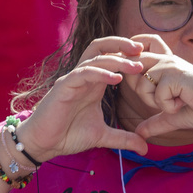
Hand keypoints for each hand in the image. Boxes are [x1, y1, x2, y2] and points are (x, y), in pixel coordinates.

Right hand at [13, 37, 151, 159]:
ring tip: (136, 66)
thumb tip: (145, 147)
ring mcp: (73, 79)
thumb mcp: (103, 136)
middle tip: (143, 51)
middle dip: (122, 45)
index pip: (110, 58)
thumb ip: (124, 138)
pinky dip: (100, 73)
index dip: (128, 55)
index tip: (149, 58)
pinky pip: (83, 73)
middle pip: (101, 47)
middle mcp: (84, 76)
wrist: (43, 144)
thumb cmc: (68, 135)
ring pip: (95, 58)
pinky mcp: (64, 87)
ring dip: (117, 60)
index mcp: (93, 82)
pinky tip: (117, 79)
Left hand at [126, 34, 192, 140]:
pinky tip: (185, 101)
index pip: (135, 56)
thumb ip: (155, 121)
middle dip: (140, 89)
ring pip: (142, 86)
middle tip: (164, 99)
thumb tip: (139, 133)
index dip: (129, 68)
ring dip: (157, 102)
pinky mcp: (176, 75)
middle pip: (131, 68)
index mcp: (164, 63)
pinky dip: (169, 106)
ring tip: (178, 100)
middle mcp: (165, 60)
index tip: (143, 83)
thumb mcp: (172, 116)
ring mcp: (171, 65)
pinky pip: (157, 95)